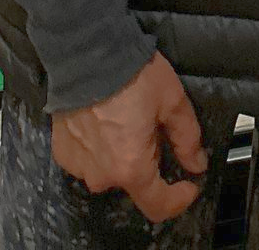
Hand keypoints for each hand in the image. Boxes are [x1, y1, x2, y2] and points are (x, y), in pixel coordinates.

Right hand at [51, 50, 208, 225]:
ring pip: (109, 171)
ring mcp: (78, 167)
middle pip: (133, 182)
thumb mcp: (172, 101)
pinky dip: (98, 148)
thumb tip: (196, 164)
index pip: (157, 205)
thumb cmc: (134, 75)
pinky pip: (87, 160)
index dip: (178, 199)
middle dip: (148, 163)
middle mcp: (103, 176)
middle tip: (153, 130)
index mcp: (132, 168)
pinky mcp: (62, 153)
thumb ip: (187, 138)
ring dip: (120, 155)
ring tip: (125, 121)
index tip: (189, 184)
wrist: (86, 52)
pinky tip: (102, 121)